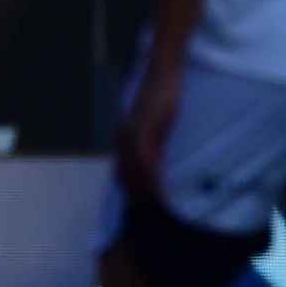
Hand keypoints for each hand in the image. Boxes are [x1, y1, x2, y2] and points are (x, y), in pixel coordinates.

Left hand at [115, 61, 180, 208]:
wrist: (162, 72)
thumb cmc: (161, 95)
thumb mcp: (155, 124)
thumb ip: (153, 144)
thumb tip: (154, 165)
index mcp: (124, 137)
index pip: (124, 170)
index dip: (132, 190)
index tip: (141, 207)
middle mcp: (122, 137)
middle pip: (126, 175)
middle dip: (137, 196)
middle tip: (151, 214)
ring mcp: (130, 134)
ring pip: (134, 171)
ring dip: (145, 192)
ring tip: (157, 208)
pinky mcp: (142, 129)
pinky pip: (145, 160)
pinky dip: (151, 177)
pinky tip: (159, 190)